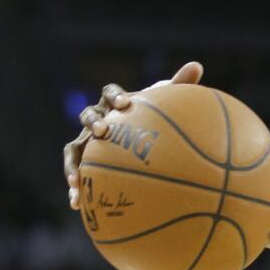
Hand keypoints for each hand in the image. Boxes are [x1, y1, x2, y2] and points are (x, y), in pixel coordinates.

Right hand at [63, 62, 203, 208]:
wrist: (139, 139)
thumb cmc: (154, 119)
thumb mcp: (165, 103)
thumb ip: (179, 86)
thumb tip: (197, 65)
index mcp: (114, 102)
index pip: (109, 92)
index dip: (115, 96)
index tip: (126, 104)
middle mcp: (97, 119)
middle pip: (87, 115)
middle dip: (92, 122)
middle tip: (103, 131)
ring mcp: (87, 142)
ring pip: (72, 149)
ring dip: (72, 164)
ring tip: (76, 179)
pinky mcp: (85, 163)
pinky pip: (76, 174)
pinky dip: (75, 188)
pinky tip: (77, 205)